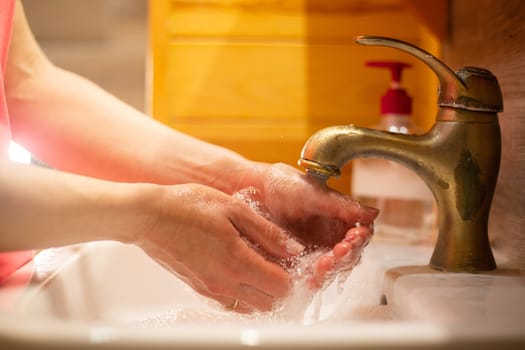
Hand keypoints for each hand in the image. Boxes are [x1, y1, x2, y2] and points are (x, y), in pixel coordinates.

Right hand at [136, 183, 303, 312]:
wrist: (149, 216)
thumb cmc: (188, 206)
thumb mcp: (234, 209)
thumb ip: (267, 232)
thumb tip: (293, 248)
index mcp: (238, 262)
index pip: (281, 287)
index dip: (292, 274)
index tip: (290, 259)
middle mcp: (225, 283)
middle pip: (269, 303)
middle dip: (279, 285)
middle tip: (278, 262)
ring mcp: (210, 289)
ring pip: (250, 306)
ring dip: (261, 291)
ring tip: (258, 264)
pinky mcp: (199, 288)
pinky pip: (230, 302)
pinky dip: (242, 292)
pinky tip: (237, 268)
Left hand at [237, 163, 377, 289]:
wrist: (254, 189)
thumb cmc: (284, 184)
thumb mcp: (314, 193)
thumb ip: (342, 206)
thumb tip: (373, 213)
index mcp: (341, 219)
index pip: (361, 235)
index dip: (360, 239)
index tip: (354, 239)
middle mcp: (331, 237)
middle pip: (349, 255)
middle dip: (345, 257)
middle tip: (336, 255)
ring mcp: (315, 250)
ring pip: (331, 267)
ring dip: (330, 269)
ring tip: (322, 265)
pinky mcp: (298, 262)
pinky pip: (310, 274)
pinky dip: (312, 277)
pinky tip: (309, 276)